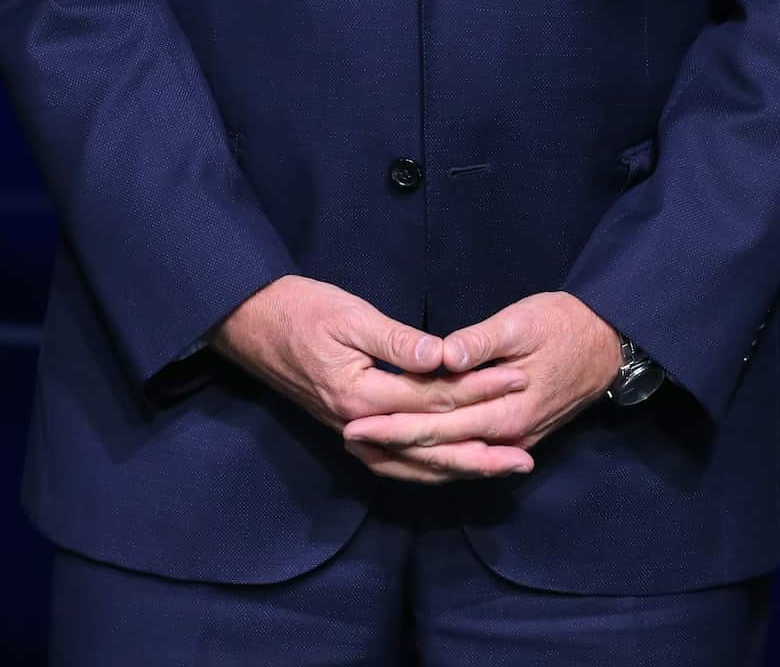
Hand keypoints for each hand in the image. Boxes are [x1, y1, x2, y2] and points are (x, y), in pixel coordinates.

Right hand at [211, 275, 535, 483]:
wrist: (252, 324)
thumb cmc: (300, 310)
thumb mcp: (349, 314)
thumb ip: (397, 340)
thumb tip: (442, 356)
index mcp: (361, 395)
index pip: (434, 399)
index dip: (479, 389)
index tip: (517, 378)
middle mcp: (358, 426)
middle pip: (431, 445)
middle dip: (482, 448)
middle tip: (527, 452)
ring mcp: (353, 434)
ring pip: (415, 465)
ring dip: (461, 467)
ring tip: (503, 468)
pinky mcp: (351, 431)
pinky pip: (397, 462)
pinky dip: (429, 468)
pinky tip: (453, 467)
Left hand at [342, 293, 621, 474]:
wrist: (608, 343)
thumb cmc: (563, 323)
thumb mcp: (523, 321)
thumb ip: (482, 342)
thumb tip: (445, 356)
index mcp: (505, 408)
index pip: (437, 425)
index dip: (393, 425)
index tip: (353, 422)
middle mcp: (507, 434)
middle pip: (439, 449)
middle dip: (390, 446)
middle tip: (346, 438)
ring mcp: (513, 439)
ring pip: (452, 459)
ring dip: (409, 457)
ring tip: (366, 450)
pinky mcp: (516, 433)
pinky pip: (469, 455)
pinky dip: (437, 457)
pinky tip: (412, 452)